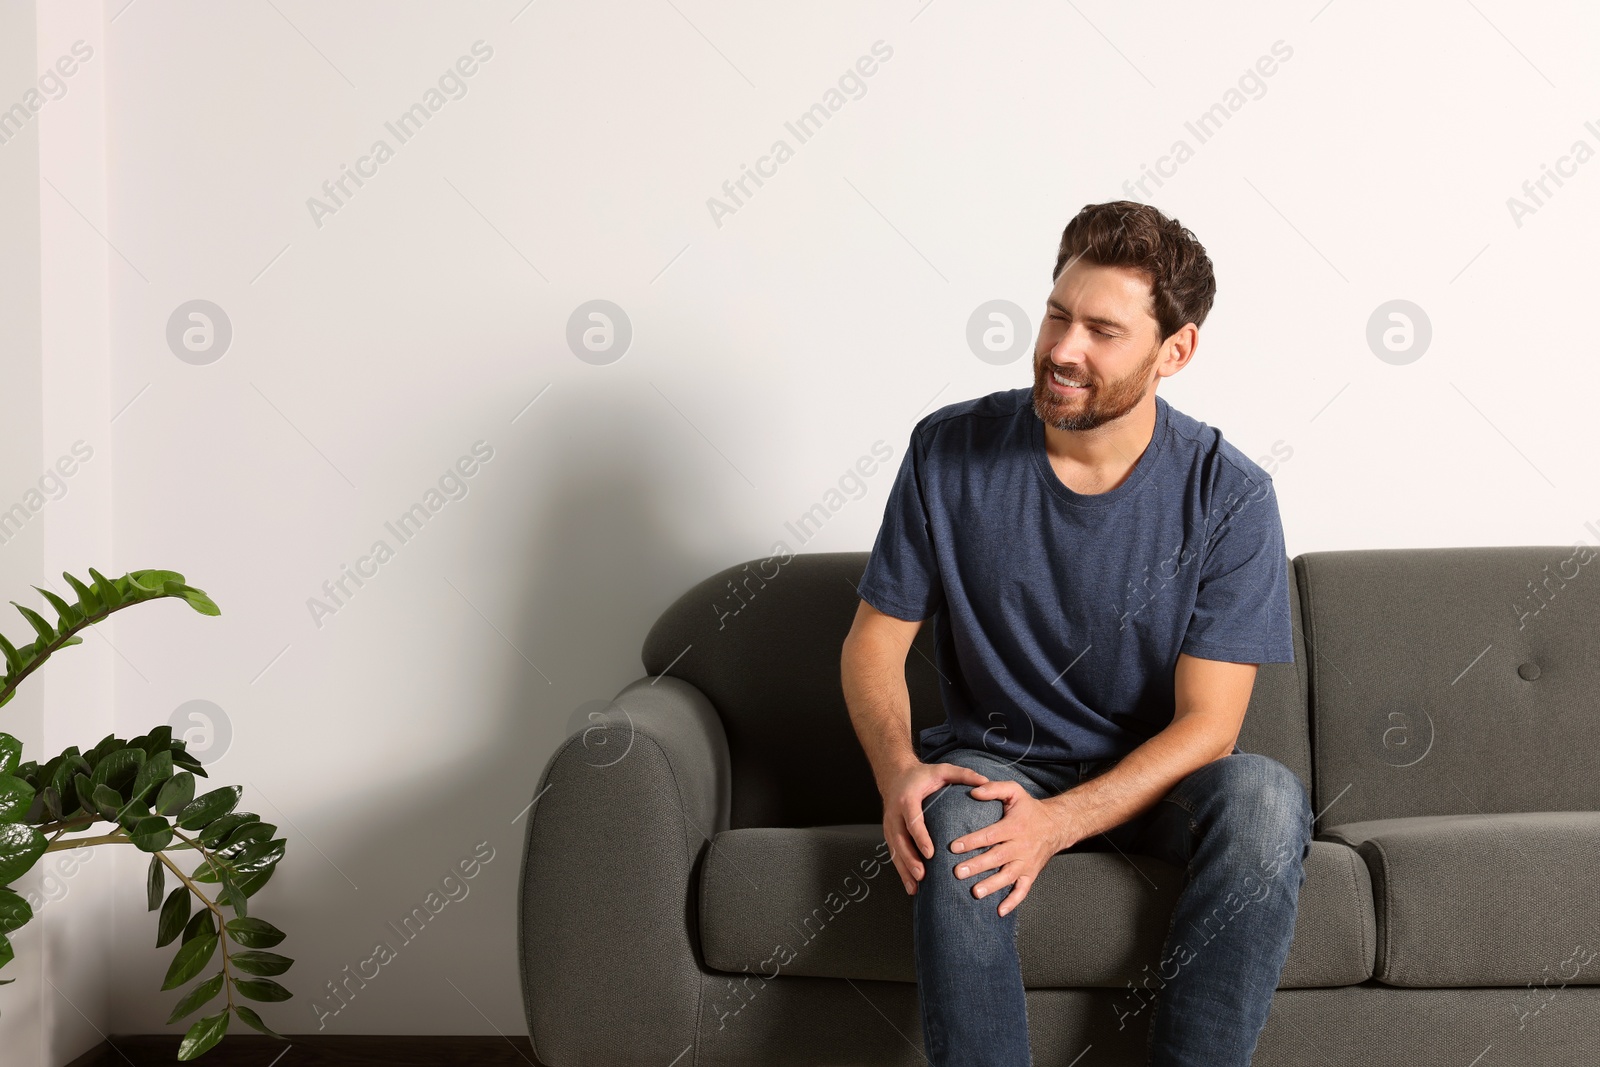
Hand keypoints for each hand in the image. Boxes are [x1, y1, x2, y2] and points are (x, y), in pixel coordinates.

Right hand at [880, 761, 989, 895]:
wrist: (895, 775)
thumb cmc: (922, 775)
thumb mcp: (942, 770)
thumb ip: (963, 775)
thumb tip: (986, 781)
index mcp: (908, 799)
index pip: (912, 820)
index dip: (920, 837)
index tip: (930, 853)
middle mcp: (895, 814)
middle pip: (900, 840)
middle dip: (910, 859)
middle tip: (923, 875)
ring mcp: (890, 826)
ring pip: (895, 850)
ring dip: (905, 869)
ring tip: (916, 887)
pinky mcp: (889, 834)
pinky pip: (894, 854)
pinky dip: (901, 871)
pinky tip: (911, 887)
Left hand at [948, 779, 1075, 916]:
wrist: (1057, 825)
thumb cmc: (1030, 808)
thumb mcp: (1015, 792)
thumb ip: (994, 789)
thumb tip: (972, 791)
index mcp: (1014, 827)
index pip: (991, 835)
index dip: (972, 841)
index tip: (954, 846)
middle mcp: (1021, 846)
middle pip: (997, 858)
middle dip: (977, 866)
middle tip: (957, 872)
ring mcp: (1026, 862)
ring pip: (1008, 876)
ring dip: (992, 886)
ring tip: (975, 892)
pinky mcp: (1031, 874)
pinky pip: (1023, 890)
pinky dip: (1013, 902)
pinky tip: (1000, 911)